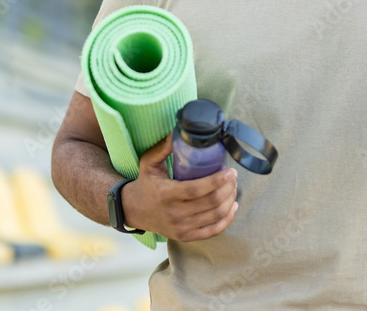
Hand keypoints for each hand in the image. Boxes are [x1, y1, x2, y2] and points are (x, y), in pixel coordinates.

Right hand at [121, 134, 238, 241]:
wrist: (132, 210)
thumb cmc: (145, 183)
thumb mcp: (149, 163)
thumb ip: (164, 147)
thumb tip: (180, 130)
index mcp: (166, 195)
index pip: (196, 190)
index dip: (217, 181)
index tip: (231, 171)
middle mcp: (174, 214)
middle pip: (211, 203)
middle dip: (228, 188)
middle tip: (234, 177)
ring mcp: (180, 228)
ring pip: (215, 216)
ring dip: (230, 200)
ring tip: (233, 187)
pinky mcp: (185, 237)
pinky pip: (213, 231)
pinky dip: (227, 219)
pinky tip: (233, 206)